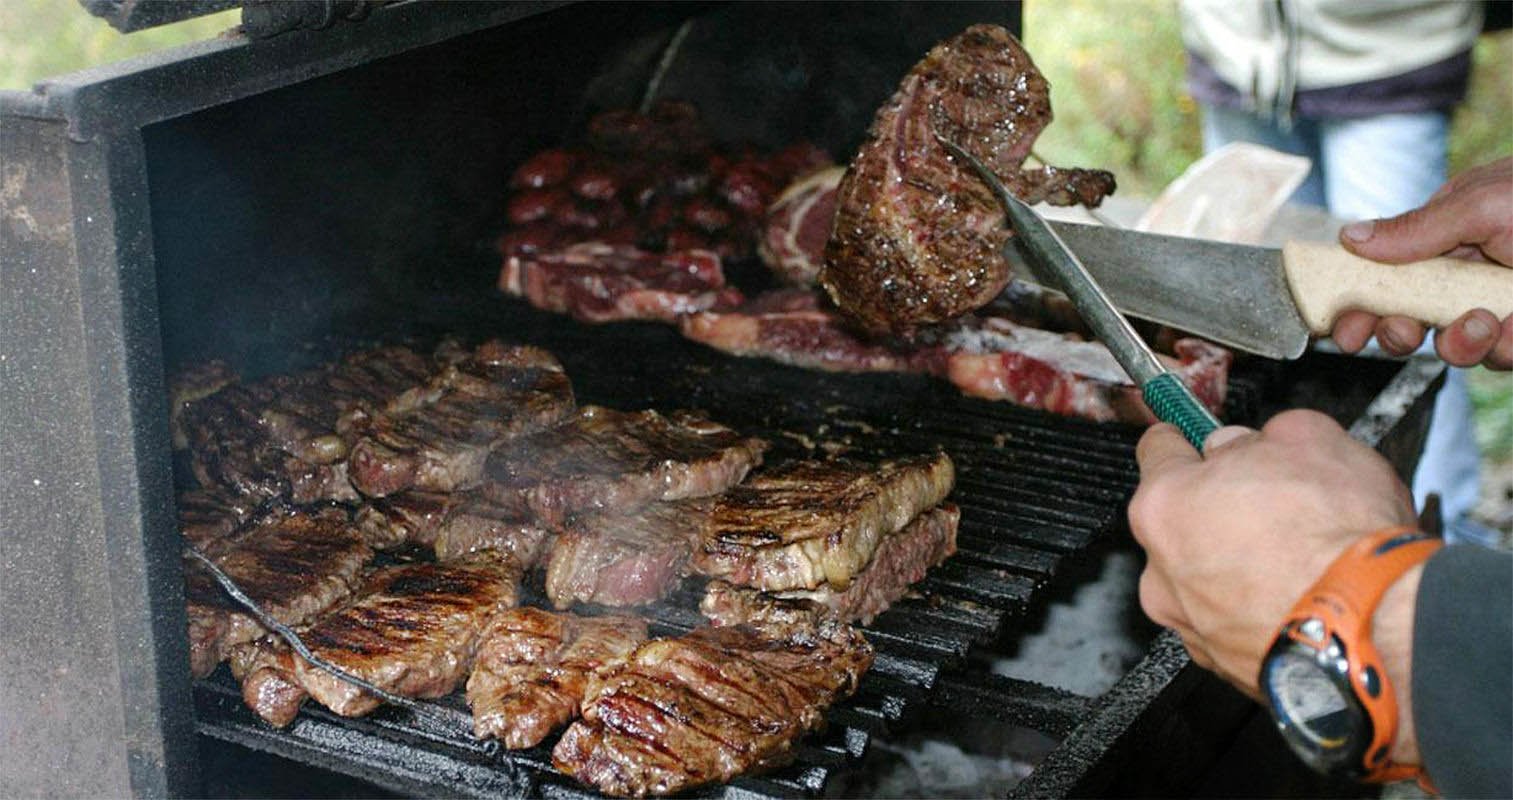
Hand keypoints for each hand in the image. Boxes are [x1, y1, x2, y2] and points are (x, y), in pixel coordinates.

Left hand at [1129, 410, 1421, 760]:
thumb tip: (1250, 444)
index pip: (1156, 451)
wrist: (1374, 628)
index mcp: (1166, 504)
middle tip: (1271, 504)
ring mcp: (1189, 624)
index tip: (1195, 439)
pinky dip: (1256, 612)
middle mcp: (1161, 570)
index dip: (1185, 440)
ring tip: (1296, 562)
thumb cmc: (1339, 538)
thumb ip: (1262, 437)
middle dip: (1219, 509)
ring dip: (1237, 567)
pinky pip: (1232, 624)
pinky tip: (1298, 601)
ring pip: (1204, 578)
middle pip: (1180, 522)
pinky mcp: (1222, 665)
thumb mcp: (1312, 440)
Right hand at [1333, 157, 1512, 369]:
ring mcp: (1506, 305)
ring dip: (1461, 342)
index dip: (1360, 300)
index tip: (1342, 330)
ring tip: (1486, 323)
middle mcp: (1476, 271)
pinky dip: (1507, 348)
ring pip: (1457, 344)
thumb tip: (1352, 239)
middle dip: (1398, 329)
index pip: (1389, 269)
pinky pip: (1503, 356)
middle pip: (1411, 315)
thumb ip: (1419, 227)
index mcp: (1455, 231)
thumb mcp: (1488, 203)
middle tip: (1398, 333)